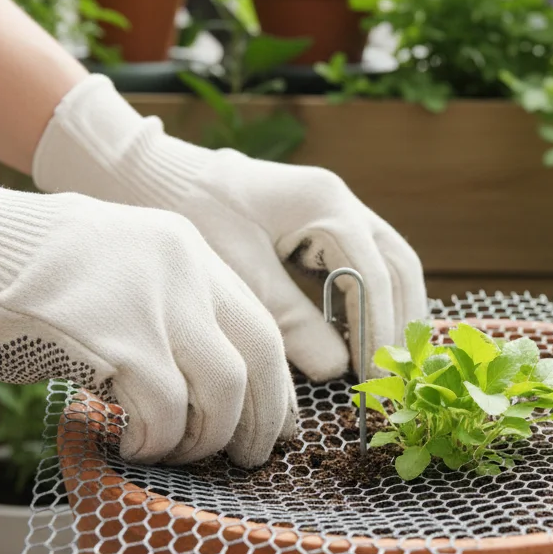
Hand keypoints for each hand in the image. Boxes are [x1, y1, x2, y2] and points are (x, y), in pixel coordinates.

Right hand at [0, 135, 295, 465]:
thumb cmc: (18, 272)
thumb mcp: (116, 269)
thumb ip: (168, 311)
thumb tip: (215, 385)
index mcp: (188, 248)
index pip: (261, 324)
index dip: (275, 385)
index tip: (274, 425)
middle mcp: (182, 267)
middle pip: (258, 358)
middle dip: (260, 420)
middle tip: (243, 457)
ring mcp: (151, 300)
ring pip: (222, 390)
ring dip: (202, 438)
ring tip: (169, 450)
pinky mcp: (113, 338)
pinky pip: (164, 411)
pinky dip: (154, 440)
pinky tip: (127, 441)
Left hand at [33, 75, 428, 379]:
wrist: (152, 175)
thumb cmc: (190, 215)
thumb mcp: (239, 273)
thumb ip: (289, 321)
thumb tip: (335, 370)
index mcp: (325, 203)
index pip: (373, 275)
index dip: (377, 331)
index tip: (372, 378)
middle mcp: (342, 199)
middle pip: (399, 265)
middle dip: (400, 322)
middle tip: (394, 375)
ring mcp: (338, 207)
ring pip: (391, 262)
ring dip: (394, 312)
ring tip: (387, 363)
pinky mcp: (325, 223)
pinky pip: (368, 263)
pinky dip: (373, 300)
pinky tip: (362, 338)